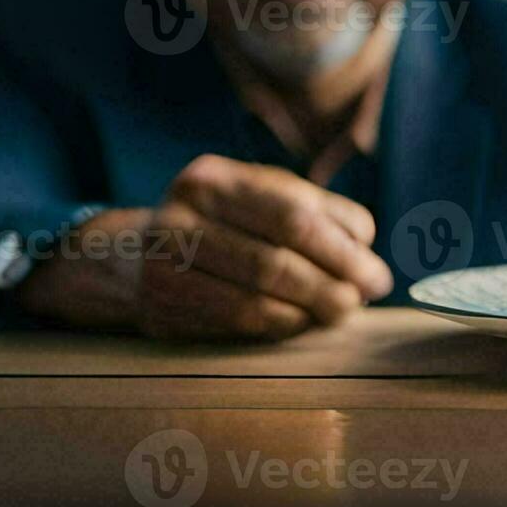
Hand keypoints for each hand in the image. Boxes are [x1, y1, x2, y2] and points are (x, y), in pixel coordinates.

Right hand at [14, 155, 391, 340]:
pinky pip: (232, 325)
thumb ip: (317, 210)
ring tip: (340, 313)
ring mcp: (162, 268)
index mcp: (212, 179)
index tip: (375, 271)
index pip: (291, 215)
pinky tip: (301, 324)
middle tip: (363, 300)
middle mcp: (179, 220)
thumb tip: (366, 243)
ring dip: (308, 312)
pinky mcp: (160, 310)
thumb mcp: (261, 195)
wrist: (131, 254)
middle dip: (331, 285)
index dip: (341, 249)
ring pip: (254, 299)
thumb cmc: (222, 221)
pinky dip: (277, 327)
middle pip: (274, 261)